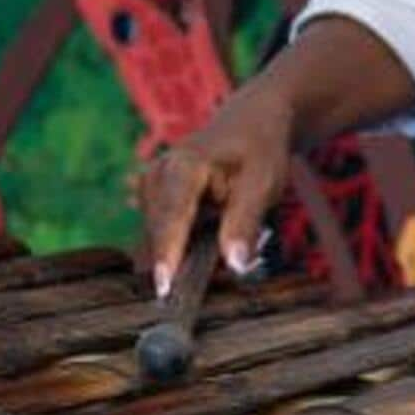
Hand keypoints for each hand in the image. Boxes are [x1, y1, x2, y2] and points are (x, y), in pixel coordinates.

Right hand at [140, 75, 296, 295]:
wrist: (251, 123)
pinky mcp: (153, 198)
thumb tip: (234, 265)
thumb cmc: (260, 151)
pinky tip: (205, 237)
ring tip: (212, 246)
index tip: (164, 288)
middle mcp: (158, 174)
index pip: (172, 216)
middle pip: (161, 231)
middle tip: (196, 290)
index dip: (168, 253)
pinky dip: (178, 247)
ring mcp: (151, 185)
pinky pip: (161, 232)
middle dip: (178, 262)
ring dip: (182, 254)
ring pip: (159, 235)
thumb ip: (244, 224)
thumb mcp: (263, 184)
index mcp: (184, 166)